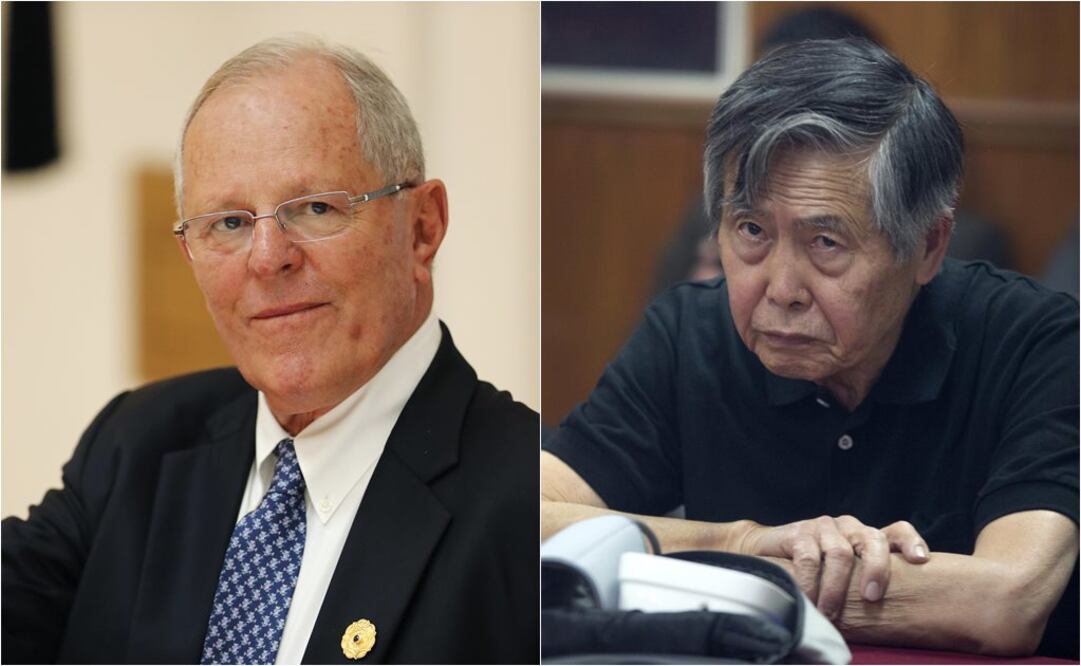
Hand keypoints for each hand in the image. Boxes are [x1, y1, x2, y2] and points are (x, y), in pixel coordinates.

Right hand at [740, 516, 929, 620]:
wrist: (766, 551)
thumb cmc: (814, 569)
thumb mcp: (845, 573)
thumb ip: (865, 579)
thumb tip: (898, 609)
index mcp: (866, 535)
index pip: (896, 531)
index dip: (910, 542)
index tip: (921, 560)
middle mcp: (848, 527)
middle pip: (871, 539)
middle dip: (876, 569)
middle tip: (871, 598)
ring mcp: (823, 527)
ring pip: (839, 552)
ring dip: (836, 588)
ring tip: (831, 613)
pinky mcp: (799, 532)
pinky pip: (808, 557)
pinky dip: (810, 582)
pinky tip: (808, 599)